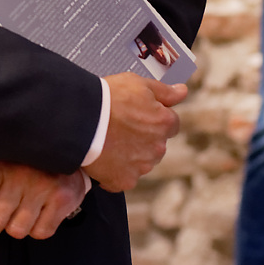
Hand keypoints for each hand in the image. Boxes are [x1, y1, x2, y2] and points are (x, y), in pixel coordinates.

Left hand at [0, 161, 87, 239]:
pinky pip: (41, 232)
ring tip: (21, 211)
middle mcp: (20, 176)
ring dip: (17, 226)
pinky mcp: (62, 199)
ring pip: (17, 231)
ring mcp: (42, 188)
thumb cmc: (24, 163)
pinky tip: (39, 213)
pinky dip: (38, 228)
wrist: (66, 156)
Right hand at [85, 72, 187, 191]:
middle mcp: (157, 148)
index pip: (171, 124)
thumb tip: (182, 92)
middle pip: (156, 144)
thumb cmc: (108, 98)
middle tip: (121, 126)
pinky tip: (104, 156)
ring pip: (141, 161)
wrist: (80, 119)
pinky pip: (124, 177)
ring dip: (131, 154)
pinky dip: (116, 169)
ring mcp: (141, 166)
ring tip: (110, 140)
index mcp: (164, 123)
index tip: (138, 114)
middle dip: (143, 137)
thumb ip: (164, 91)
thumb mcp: (138, 84)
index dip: (154, 117)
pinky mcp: (124, 180)